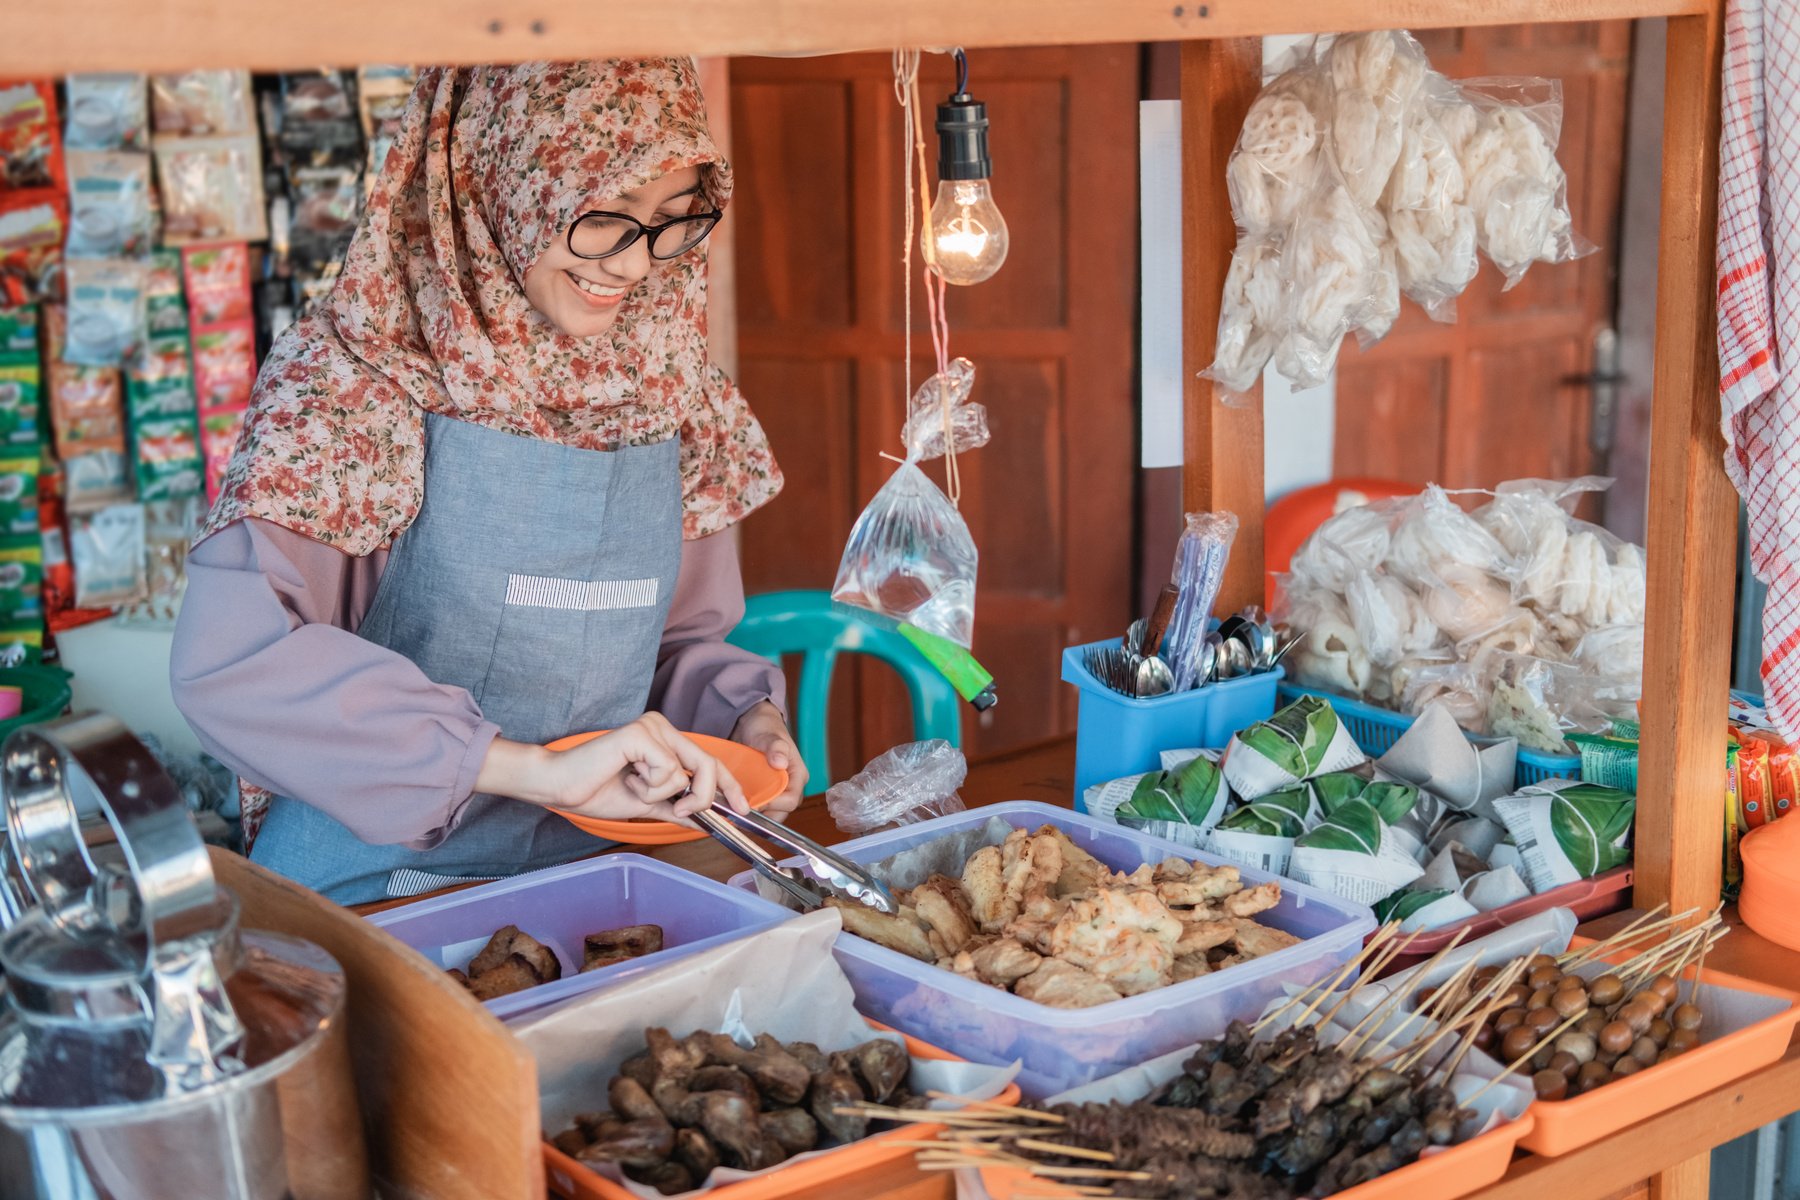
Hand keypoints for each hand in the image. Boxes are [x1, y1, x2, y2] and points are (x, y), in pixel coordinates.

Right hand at [478, 712, 747, 823]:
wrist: (560, 787)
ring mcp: (653, 727)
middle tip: (681, 809)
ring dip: (658, 794)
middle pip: (708, 765)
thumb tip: (707, 823)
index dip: (730, 786)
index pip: (710, 761)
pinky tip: (625, 776)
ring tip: (631, 784)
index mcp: (666, 740)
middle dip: (703, 796)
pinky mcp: (641, 733)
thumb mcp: (648, 805)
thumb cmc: (597, 791)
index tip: (743, 809)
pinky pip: (666, 771)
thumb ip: (678, 809)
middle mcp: (663, 727)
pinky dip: (648, 786)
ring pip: (686, 774)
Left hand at [731, 700, 805, 820]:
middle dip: (763, 815)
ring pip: (769, 812)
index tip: (755, 802)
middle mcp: (790, 786)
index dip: (774, 805)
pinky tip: (734, 805)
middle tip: (742, 810)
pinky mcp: (763, 791)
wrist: (751, 722)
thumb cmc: (766, 727)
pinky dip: (748, 808)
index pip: (791, 800)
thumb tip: (780, 763)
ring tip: (736, 809)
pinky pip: (759, 807)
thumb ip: (776, 747)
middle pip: (781, 811)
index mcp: (797, 775)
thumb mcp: (770, 735)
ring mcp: (776, 790)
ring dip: (755, 814)